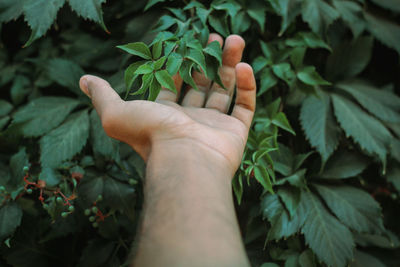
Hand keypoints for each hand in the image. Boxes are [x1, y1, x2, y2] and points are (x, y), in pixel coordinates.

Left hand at [79, 34, 255, 175]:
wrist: (186, 160)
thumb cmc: (151, 135)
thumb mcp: (116, 113)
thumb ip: (103, 95)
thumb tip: (83, 80)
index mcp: (165, 116)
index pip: (174, 84)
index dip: (179, 63)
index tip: (187, 42)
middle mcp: (190, 121)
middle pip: (202, 83)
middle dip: (209, 59)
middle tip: (216, 37)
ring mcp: (214, 126)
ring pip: (226, 90)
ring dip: (231, 64)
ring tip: (235, 39)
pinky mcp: (235, 132)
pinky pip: (245, 106)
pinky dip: (248, 86)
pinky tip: (245, 65)